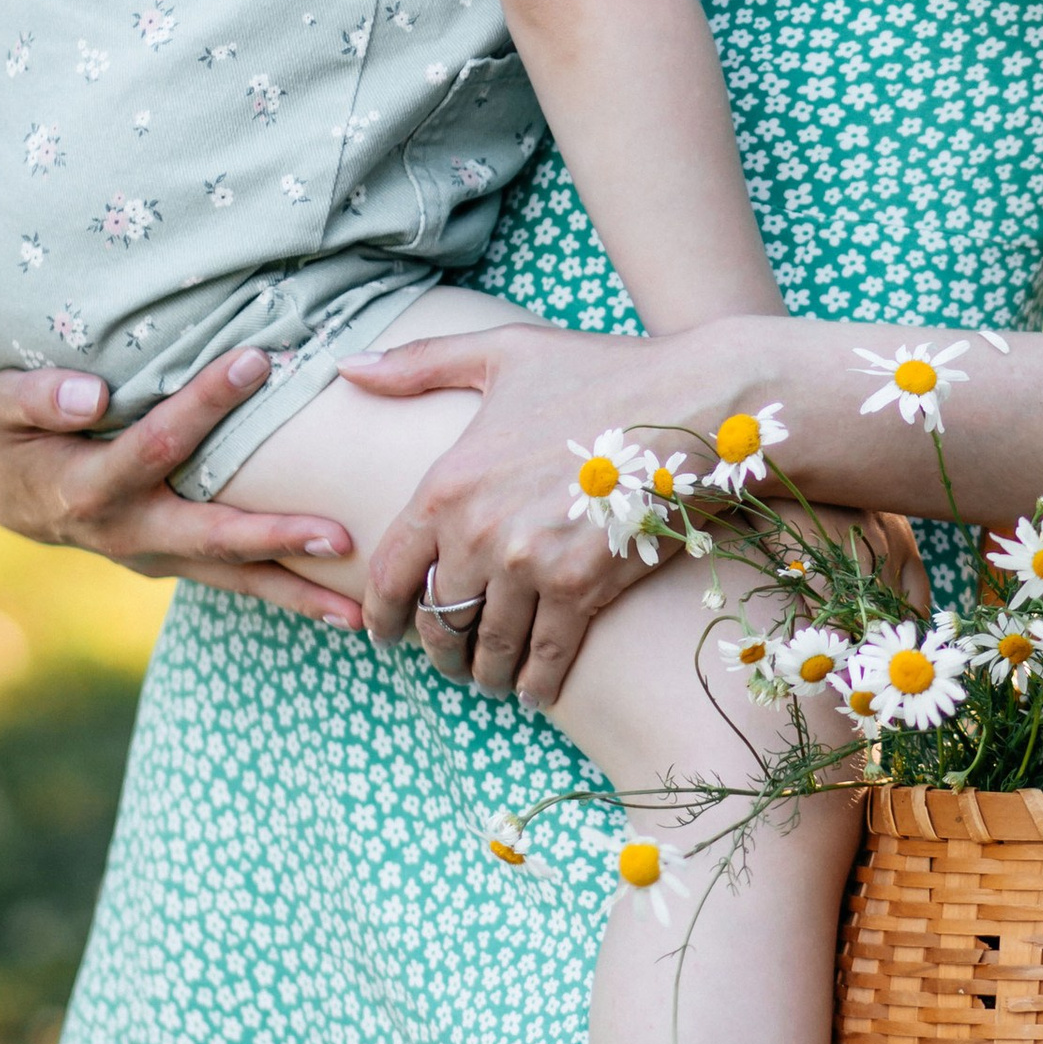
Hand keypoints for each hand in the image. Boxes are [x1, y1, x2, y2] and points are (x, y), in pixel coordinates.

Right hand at [0, 351, 364, 621]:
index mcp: (87, 489)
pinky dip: (286, 596)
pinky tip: (343, 611)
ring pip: (232, 579)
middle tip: (338, 536)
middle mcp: (126, 533)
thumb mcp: (1, 404)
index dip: (205, 403)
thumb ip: (37, 397)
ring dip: (296, 594)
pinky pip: (235, 582)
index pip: (157, 443)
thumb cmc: (11, 429)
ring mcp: (154, 558)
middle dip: (275, 537)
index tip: (258, 358)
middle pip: (210, 537)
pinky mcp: (174, 564)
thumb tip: (91, 395)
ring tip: (359, 613)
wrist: (6, 485)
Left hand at [344, 321, 686, 703]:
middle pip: (440, 621)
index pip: (391, 572)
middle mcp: (480, 534)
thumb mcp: (503, 352)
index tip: (383, 634)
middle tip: (447, 661)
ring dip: (486, 674)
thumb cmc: (600, 372)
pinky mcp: (584, 590)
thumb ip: (420, 363)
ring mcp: (532, 567)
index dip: (381, 614)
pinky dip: (537, 684)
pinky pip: (546, 656)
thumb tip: (349, 366)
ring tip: (491, 679)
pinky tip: (535, 692)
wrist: (693, 404)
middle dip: (438, 650)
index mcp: (448, 483)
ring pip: (491, 647)